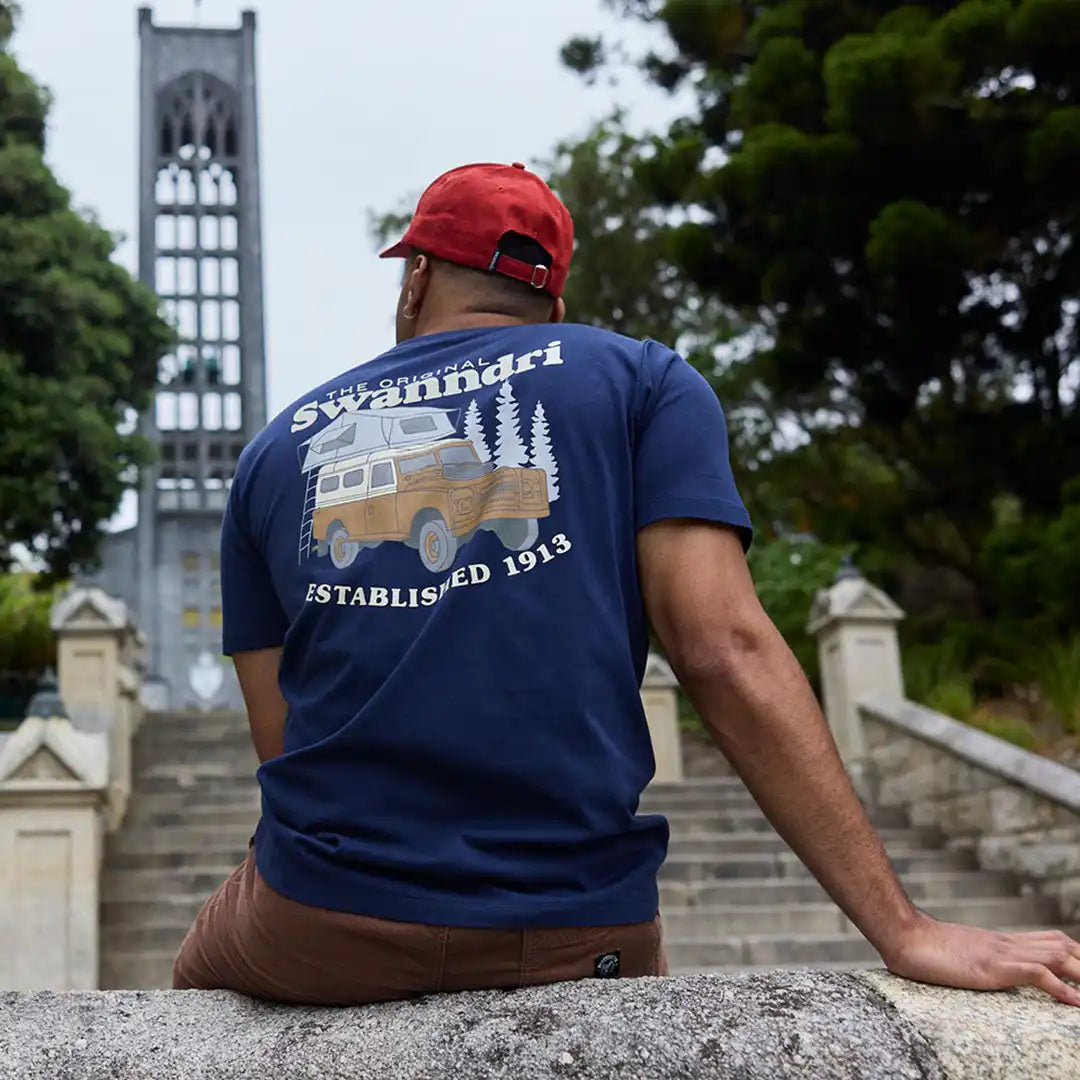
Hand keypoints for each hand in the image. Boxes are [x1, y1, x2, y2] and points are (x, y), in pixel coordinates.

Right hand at [881, 914, 1079, 1005]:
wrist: (902, 935)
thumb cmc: (919, 947)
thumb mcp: (956, 954)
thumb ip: (969, 958)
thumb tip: (971, 968)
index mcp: (998, 942)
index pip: (1048, 941)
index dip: (1074, 954)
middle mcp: (1005, 944)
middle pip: (1061, 945)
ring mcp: (999, 953)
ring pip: (1057, 955)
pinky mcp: (992, 966)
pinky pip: (1036, 973)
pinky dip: (1061, 988)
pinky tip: (1075, 1003)